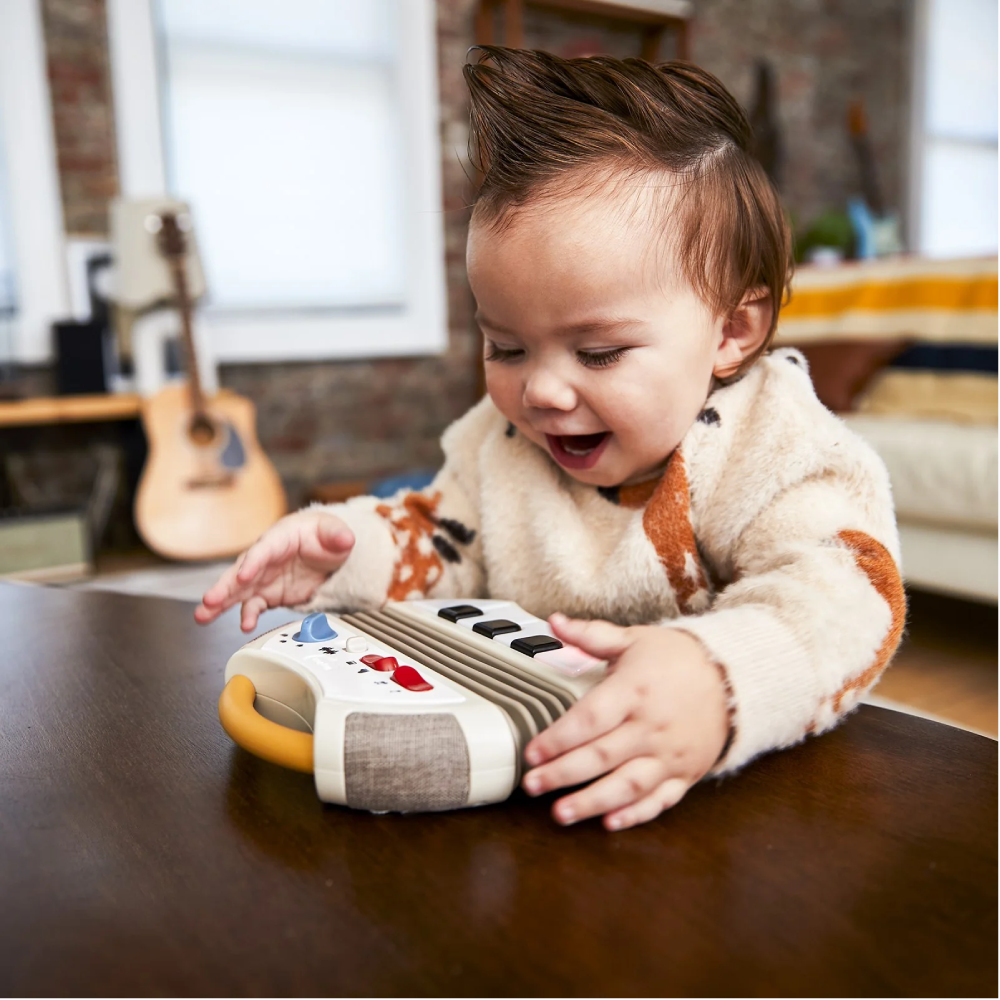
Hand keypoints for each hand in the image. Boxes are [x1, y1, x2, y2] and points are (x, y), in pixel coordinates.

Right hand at [194, 511, 354, 630]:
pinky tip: (244, 626)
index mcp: (279, 538)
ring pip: (238, 591)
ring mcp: (264, 578)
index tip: (244, 575)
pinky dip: (248, 615)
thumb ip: (338, 535)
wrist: (325, 549)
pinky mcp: (268, 594)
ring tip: (203, 616)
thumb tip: (346, 539)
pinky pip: (254, 605)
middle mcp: (265, 558)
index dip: (253, 563)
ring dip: (221, 603)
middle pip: (240, 571)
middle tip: (209, 600)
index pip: (263, 550)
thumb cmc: (321, 534)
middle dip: (225, 586)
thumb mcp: (333, 531)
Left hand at [522, 614, 729, 830]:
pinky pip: (659, 800)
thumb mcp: (634, 640)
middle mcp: (651, 726)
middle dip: (562, 774)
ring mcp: (670, 754)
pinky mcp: (685, 774)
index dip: (557, 738)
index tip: (532, 752)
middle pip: (601, 756)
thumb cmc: (678, 658)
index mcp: (634, 691)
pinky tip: (610, 823)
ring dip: (592, 802)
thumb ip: (592, 635)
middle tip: (532, 785)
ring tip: (561, 813)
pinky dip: (635, 815)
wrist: (733, 676)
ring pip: (627, 786)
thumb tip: (555, 621)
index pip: (590, 719)